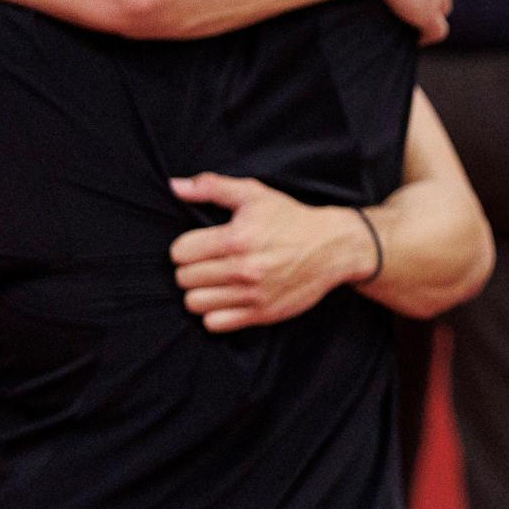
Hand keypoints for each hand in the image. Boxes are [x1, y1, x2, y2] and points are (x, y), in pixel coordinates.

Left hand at [168, 174, 373, 332]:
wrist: (334, 248)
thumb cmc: (290, 219)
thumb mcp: (255, 194)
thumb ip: (212, 187)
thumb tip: (175, 186)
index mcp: (237, 238)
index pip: (180, 252)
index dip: (185, 247)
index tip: (199, 245)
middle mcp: (243, 268)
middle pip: (184, 278)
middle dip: (190, 269)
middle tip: (207, 263)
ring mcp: (253, 294)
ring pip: (194, 302)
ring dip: (199, 292)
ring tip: (213, 282)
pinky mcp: (262, 314)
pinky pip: (215, 323)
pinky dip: (214, 313)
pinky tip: (225, 299)